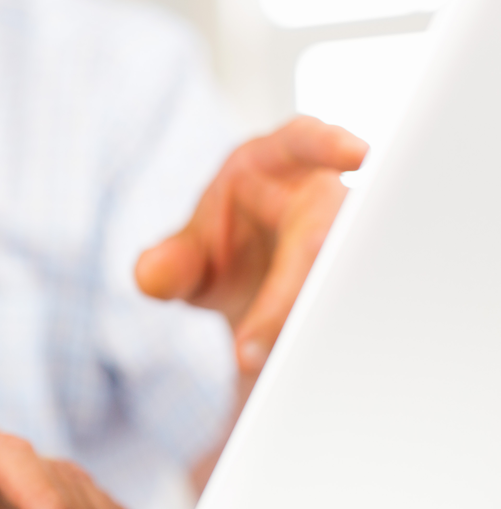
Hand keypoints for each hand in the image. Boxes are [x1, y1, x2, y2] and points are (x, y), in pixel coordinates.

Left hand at [135, 117, 367, 375]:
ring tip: (268, 364)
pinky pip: (355, 303)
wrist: (245, 295)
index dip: (332, 145)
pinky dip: (332, 335)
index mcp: (274, 163)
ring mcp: (346, 236)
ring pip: (348, 273)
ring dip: (315, 321)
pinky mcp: (357, 276)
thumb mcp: (183, 258)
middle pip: (323, 232)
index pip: (305, 141)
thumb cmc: (217, 252)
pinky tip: (307, 367)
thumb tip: (150, 275)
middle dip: (290, 292)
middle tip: (252, 351)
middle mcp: (320, 193)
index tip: (359, 154)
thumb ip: (167, 264)